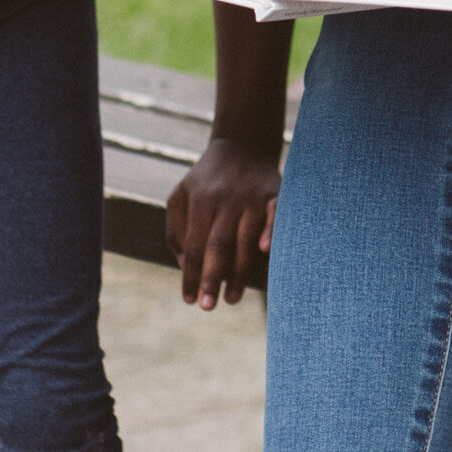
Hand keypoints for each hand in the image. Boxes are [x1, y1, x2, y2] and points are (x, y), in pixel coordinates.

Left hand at [166, 139, 280, 308]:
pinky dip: (272, 231)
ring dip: (239, 270)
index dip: (190, 274)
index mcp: (201, 200)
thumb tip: (182, 265)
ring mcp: (252, 196)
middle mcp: (226, 198)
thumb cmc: (206, 180)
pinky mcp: (275, 193)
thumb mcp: (180, 196)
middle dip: (212, 277)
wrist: (242, 145)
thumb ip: (176, 230)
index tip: (189, 300)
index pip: (193, 245)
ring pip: (245, 238)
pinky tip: (265, 252)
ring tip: (231, 298)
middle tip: (208, 306)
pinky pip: (275, 214)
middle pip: (218, 244)